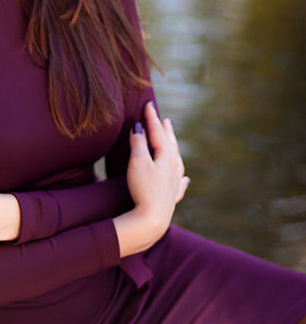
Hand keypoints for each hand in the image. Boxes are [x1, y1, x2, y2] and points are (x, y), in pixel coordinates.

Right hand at [113, 101, 189, 256]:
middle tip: (164, 119)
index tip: (148, 104)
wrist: (152, 220)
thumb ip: (138, 143)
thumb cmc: (143, 189)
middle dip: (165, 131)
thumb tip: (138, 128)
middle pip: (170, 144)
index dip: (152, 118)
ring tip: (172, 141)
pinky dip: (182, 178)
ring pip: (176, 161)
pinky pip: (180, 183)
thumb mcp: (138, 162)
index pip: (158, 132)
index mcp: (166, 157)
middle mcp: (173, 168)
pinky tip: (186, 179)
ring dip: (173, 149)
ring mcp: (174, 183)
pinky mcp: (171, 198)